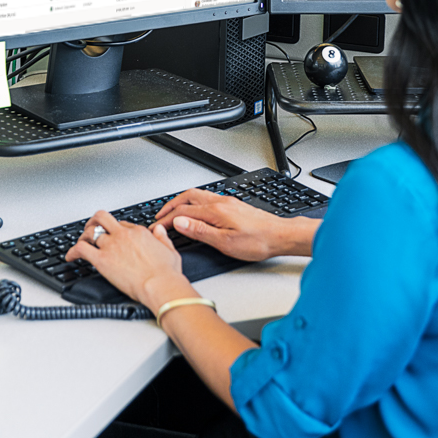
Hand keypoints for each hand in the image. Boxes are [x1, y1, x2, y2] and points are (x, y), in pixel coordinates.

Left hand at [66, 210, 194, 311]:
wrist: (160, 285)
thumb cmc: (166, 273)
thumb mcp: (170, 250)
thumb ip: (163, 237)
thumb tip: (158, 229)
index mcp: (139, 232)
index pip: (122, 224)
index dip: (116, 230)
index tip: (114, 237)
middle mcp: (123, 235)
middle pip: (102, 219)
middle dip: (94, 222)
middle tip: (91, 229)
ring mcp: (111, 246)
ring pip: (90, 233)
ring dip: (83, 238)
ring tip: (81, 244)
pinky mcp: (102, 260)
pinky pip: (81, 249)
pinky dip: (72, 252)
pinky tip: (70, 257)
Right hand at [155, 190, 316, 260]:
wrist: (280, 236)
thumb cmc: (258, 241)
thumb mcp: (225, 242)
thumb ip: (200, 231)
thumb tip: (179, 222)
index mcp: (215, 211)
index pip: (183, 212)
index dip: (167, 219)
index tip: (157, 227)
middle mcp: (220, 202)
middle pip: (188, 197)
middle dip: (171, 205)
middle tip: (160, 216)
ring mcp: (227, 202)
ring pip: (198, 195)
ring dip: (182, 202)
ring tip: (173, 211)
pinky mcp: (233, 205)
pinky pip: (207, 198)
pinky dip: (194, 203)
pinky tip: (196, 211)